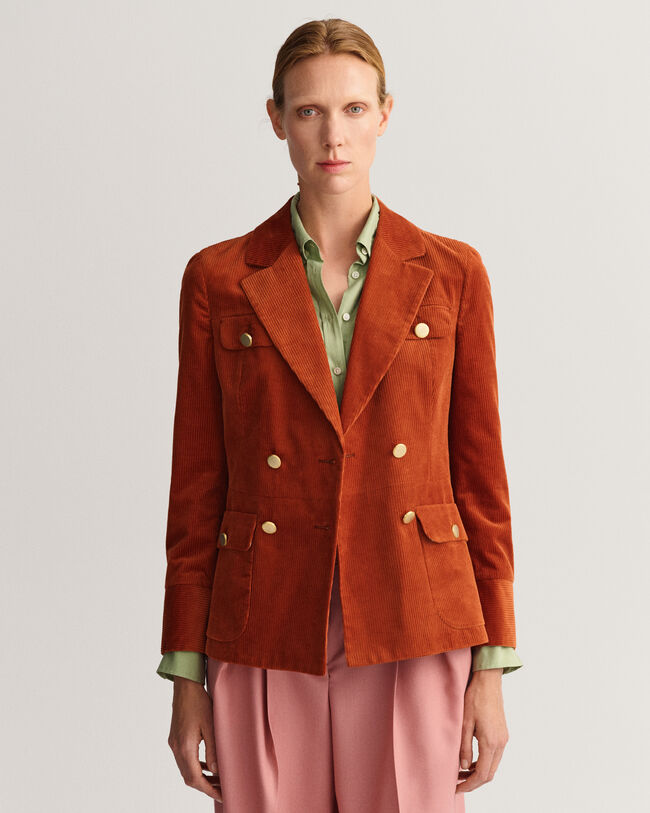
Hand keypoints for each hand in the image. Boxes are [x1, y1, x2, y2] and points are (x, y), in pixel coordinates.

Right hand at [167, 676, 222, 803]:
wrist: (185, 686)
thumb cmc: (199, 702)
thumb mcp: (211, 725)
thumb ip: (213, 750)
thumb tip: (217, 771)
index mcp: (185, 747)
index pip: (195, 778)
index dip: (209, 789)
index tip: (222, 795)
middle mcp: (176, 748)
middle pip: (189, 777)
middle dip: (205, 786)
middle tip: (223, 790)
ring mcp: (174, 743)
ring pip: (186, 769)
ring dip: (201, 777)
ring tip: (219, 779)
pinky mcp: (176, 738)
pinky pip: (185, 759)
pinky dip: (197, 766)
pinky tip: (209, 765)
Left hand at [455, 668, 508, 793]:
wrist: (489, 681)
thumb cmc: (475, 698)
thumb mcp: (464, 722)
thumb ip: (464, 746)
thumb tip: (463, 767)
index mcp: (491, 742)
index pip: (482, 774)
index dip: (469, 785)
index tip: (456, 788)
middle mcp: (501, 743)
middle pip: (490, 774)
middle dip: (474, 782)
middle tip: (457, 783)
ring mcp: (504, 739)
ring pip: (493, 766)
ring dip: (479, 772)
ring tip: (461, 772)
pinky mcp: (503, 734)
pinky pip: (495, 756)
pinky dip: (483, 762)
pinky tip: (471, 760)